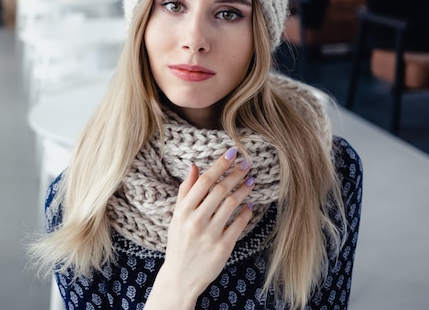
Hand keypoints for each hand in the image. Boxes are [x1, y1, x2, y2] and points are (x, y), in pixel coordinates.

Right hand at [145, 148, 253, 308]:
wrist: (180, 277)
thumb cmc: (179, 242)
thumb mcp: (176, 216)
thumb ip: (185, 191)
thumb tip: (194, 166)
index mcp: (183, 211)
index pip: (204, 181)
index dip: (220, 164)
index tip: (232, 152)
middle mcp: (195, 221)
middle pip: (220, 190)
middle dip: (236, 173)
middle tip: (247, 163)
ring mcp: (210, 234)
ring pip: (232, 204)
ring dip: (244, 190)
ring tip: (251, 181)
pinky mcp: (223, 247)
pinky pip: (239, 224)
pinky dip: (246, 212)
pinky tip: (250, 205)